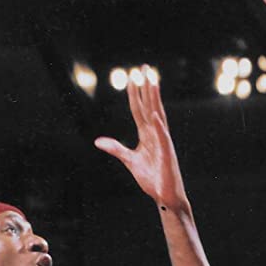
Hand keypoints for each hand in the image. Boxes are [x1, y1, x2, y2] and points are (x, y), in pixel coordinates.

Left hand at [95, 68, 188, 212]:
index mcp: (147, 135)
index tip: (131, 76)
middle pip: (150, 106)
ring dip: (155, 99)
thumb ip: (116, 148)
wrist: (165, 197)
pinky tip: (154, 113)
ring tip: (152, 81)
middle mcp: (156, 134)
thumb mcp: (130, 161)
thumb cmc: (152, 179)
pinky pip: (162, 137)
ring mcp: (163, 143)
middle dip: (147, 87)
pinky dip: (158, 126)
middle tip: (144, 68)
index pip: (139, 109)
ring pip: (158, 116)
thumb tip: (99, 141)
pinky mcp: (167, 155)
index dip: (135, 93)